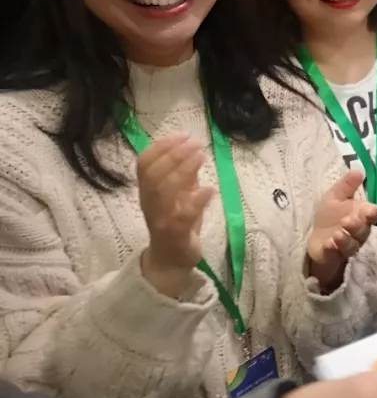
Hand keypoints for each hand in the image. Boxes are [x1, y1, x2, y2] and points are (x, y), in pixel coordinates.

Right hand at [137, 133, 213, 296]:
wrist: (171, 262)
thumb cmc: (174, 225)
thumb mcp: (179, 196)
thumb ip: (184, 177)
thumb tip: (193, 151)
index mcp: (148, 191)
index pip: (144, 164)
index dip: (161, 146)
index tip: (183, 134)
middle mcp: (150, 203)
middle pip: (153, 174)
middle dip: (174, 154)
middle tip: (196, 144)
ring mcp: (161, 219)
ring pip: (163, 191)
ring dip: (183, 170)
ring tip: (201, 157)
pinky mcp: (176, 235)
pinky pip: (183, 216)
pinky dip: (197, 200)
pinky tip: (210, 189)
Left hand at [307, 170, 376, 290]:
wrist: (315, 236)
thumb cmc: (329, 215)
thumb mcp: (335, 196)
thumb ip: (347, 185)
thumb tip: (358, 170)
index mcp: (361, 215)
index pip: (374, 214)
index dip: (373, 213)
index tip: (369, 211)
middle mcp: (358, 231)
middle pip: (364, 231)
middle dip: (357, 226)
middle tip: (347, 221)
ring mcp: (347, 245)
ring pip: (352, 244)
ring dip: (346, 239)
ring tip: (337, 234)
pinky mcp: (333, 255)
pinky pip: (336, 254)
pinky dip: (333, 250)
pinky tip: (328, 244)